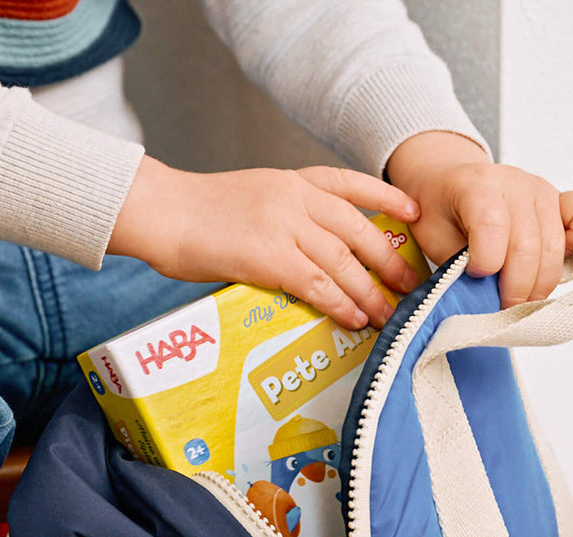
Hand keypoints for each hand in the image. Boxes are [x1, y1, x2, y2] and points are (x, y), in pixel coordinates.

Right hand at [109, 157, 422, 329]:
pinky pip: (317, 285)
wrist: (158, 211)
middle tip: (411, 284)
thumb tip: (315, 253)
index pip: (351, 183)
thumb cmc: (197, 212)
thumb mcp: (252, 197)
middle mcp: (294, 198)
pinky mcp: (268, 257)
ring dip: (371, 292)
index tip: (414, 212)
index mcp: (291, 180)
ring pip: (343, 262)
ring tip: (390, 314)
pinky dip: (341, 305)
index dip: (388, 198)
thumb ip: (286, 216)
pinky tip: (355, 320)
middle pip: (358, 228)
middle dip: (389, 259)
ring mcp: (282, 226)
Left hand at [385, 131, 572, 307]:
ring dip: (538, 285)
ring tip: (519, 297)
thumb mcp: (431, 237)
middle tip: (500, 306)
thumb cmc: (441, 212)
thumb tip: (479, 302)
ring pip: (554, 249)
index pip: (492, 226)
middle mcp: (515, 183)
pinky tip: (550, 266)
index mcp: (477, 185)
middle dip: (514, 289)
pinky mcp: (562, 202)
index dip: (486, 263)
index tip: (476, 277)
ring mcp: (543, 191)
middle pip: (527, 247)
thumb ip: (455, 266)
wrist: (450, 182)